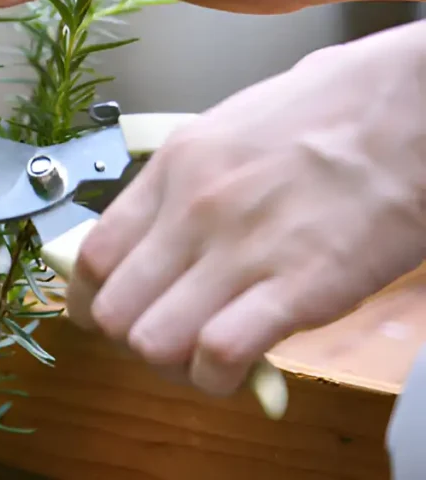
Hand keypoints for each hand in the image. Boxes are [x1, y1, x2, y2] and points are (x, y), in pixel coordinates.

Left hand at [67, 20, 425, 395]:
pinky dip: (219, 376)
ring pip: (153, 342)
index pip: (92, 257)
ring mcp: (241, 251)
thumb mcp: (231, 124)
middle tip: (163, 335)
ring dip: (172, 363)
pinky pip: (219, 355)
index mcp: (174, 167)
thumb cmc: (335, 108)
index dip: (90, 300)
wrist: (419, 106)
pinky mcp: (298, 288)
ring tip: (201, 353)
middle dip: (129, 338)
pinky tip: (237, 366)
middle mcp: (193, 211)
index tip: (105, 313)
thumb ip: (185, 179)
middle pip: (114, 311)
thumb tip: (157, 225)